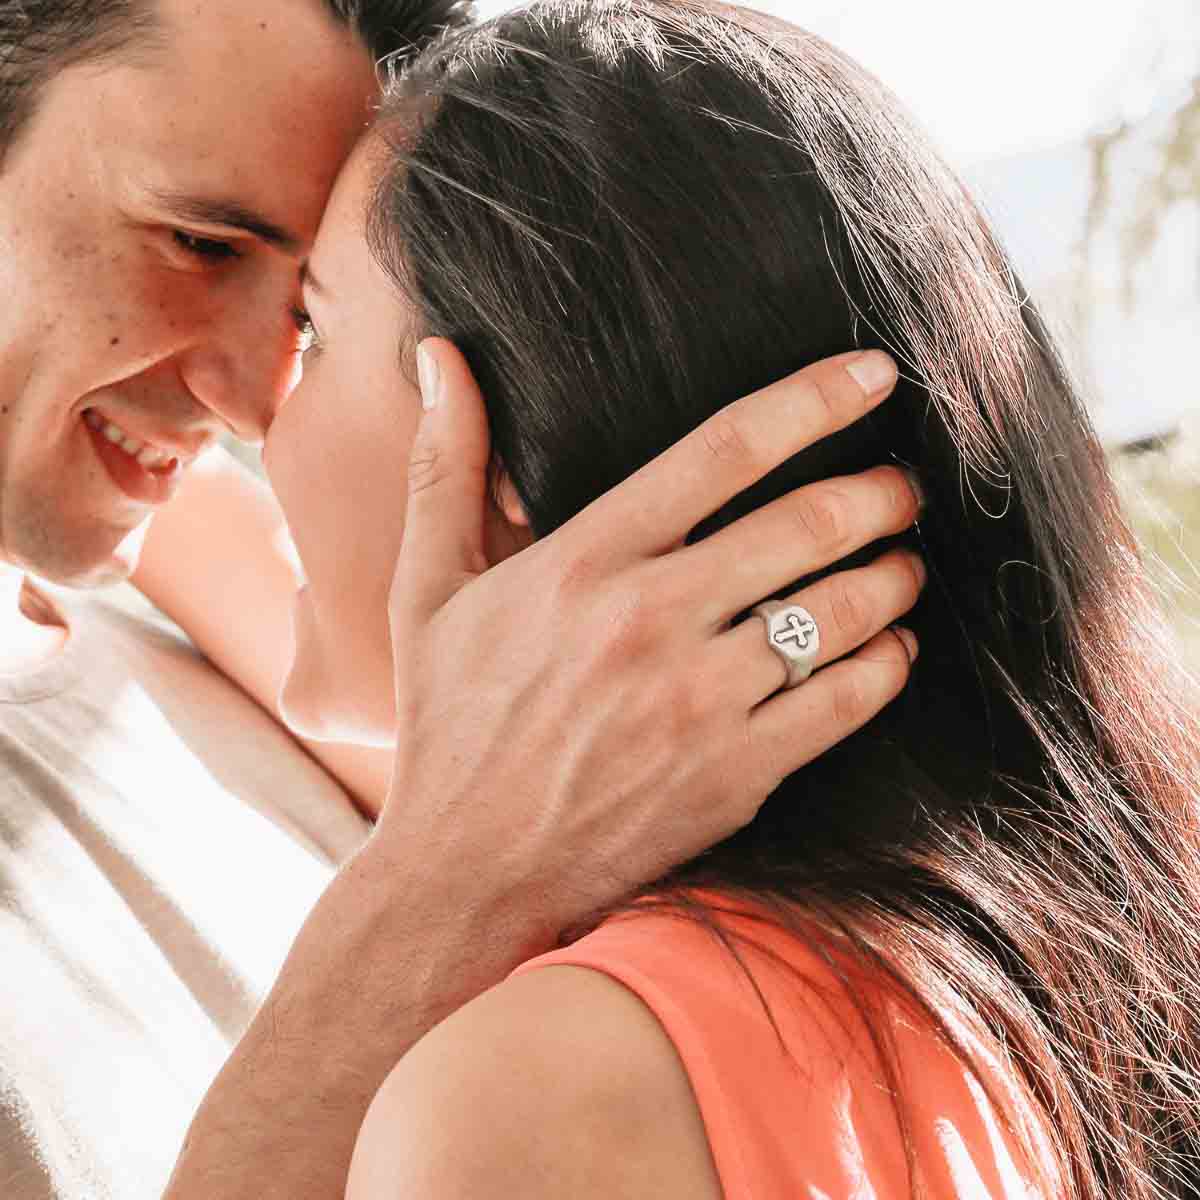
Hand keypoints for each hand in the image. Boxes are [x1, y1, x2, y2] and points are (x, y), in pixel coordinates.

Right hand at [376, 340, 923, 961]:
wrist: (465, 871)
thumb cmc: (449, 723)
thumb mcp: (428, 590)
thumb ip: (445, 466)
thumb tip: (440, 356)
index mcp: (583, 561)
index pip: (724, 450)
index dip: (814, 400)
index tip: (873, 376)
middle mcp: (650, 620)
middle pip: (809, 524)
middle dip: (879, 493)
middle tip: (902, 487)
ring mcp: (699, 702)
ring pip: (841, 611)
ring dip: (893, 575)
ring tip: (903, 564)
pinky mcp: (735, 774)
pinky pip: (844, 701)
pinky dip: (885, 663)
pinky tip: (889, 648)